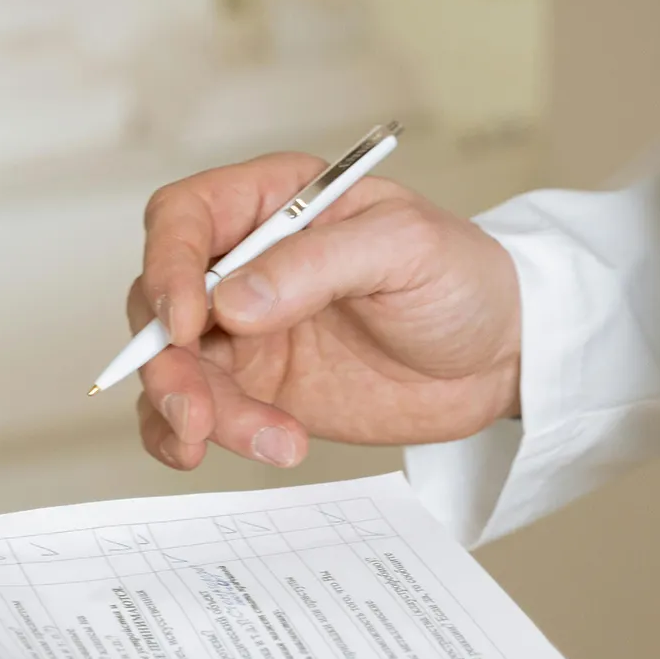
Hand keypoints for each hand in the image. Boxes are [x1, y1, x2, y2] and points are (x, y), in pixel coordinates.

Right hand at [130, 153, 520, 469]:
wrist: (500, 357)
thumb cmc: (462, 279)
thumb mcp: (405, 248)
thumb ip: (318, 264)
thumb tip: (234, 302)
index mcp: (274, 206)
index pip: (183, 219)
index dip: (168, 267)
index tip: (188, 323)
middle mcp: (245, 266)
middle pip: (158, 303)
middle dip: (169, 362)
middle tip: (201, 411)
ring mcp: (247, 333)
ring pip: (175, 368)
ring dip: (192, 411)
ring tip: (264, 441)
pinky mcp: (260, 391)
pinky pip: (199, 412)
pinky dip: (189, 437)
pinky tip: (221, 452)